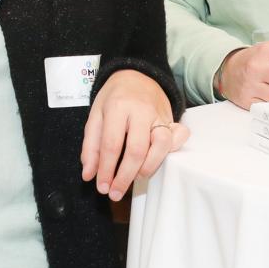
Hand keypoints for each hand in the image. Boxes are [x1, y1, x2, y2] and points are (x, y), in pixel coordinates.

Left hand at [81, 69, 188, 199]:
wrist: (136, 74)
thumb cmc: (113, 97)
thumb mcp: (95, 115)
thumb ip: (90, 146)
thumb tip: (88, 175)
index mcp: (117, 107)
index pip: (111, 145)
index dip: (106, 169)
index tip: (102, 187)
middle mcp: (140, 111)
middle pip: (136, 150)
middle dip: (125, 176)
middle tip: (116, 193)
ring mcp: (160, 115)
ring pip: (161, 145)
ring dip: (149, 168)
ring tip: (136, 178)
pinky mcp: (172, 118)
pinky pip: (179, 136)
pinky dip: (172, 151)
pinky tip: (158, 159)